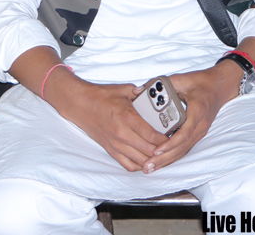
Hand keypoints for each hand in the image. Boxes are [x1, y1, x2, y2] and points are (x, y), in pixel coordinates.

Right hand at [50, 78, 167, 171]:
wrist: (80, 104)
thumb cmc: (102, 96)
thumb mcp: (123, 89)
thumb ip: (141, 92)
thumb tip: (155, 93)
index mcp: (127, 117)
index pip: (152, 135)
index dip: (166, 140)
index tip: (174, 137)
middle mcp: (122, 134)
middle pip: (149, 151)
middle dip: (163, 151)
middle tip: (172, 147)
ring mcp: (116, 144)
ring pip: (140, 161)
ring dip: (153, 161)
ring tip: (163, 156)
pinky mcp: (111, 150)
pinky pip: (128, 165)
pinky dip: (139, 166)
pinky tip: (147, 161)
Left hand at [140, 66, 237, 172]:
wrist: (220, 86)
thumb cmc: (200, 81)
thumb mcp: (181, 78)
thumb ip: (160, 84)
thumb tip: (138, 90)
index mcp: (197, 111)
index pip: (184, 132)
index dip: (170, 143)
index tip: (156, 150)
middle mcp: (200, 125)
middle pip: (182, 147)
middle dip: (164, 158)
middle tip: (147, 166)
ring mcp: (200, 131)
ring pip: (184, 150)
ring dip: (167, 161)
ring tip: (150, 168)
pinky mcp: (197, 133)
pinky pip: (185, 147)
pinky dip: (173, 156)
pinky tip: (161, 162)